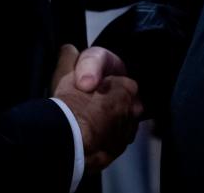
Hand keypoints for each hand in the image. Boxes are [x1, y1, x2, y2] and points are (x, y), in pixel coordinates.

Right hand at [52, 45, 142, 170]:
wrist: (69, 142)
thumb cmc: (72, 103)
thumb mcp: (68, 69)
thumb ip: (72, 56)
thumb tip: (70, 49)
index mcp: (128, 87)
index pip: (118, 83)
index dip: (101, 86)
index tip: (86, 91)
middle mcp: (134, 111)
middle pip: (120, 105)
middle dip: (107, 105)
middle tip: (85, 108)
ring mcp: (127, 133)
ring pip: (117, 124)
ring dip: (105, 124)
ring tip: (84, 125)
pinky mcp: (117, 152)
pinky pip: (110, 143)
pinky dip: (101, 141)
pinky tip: (87, 139)